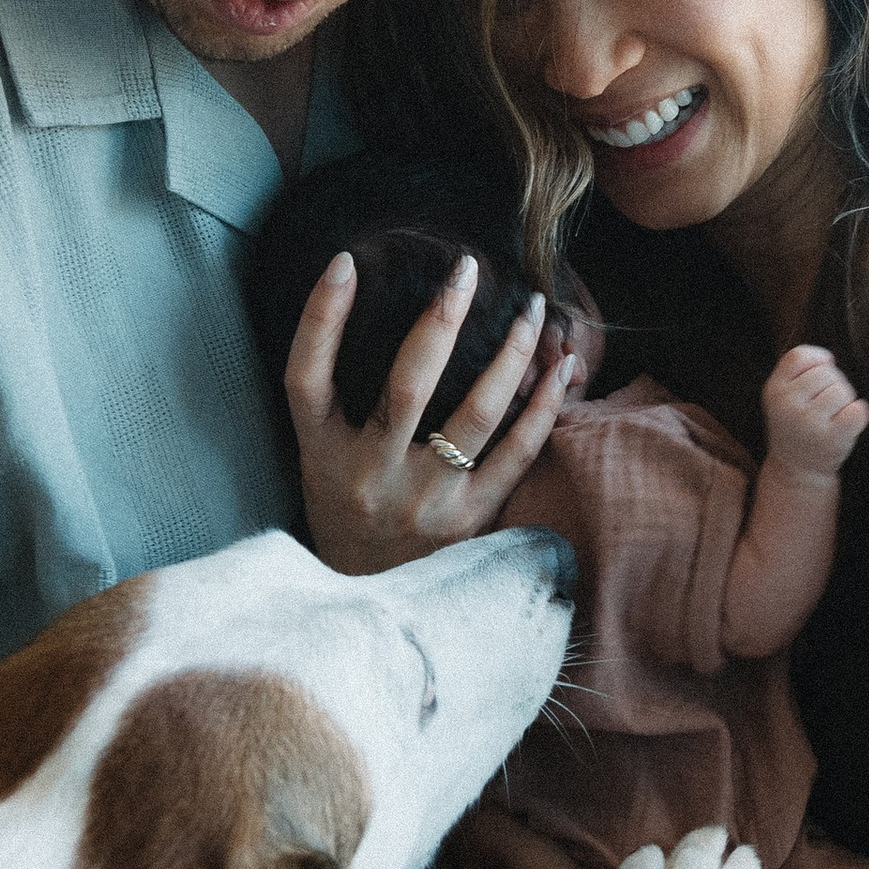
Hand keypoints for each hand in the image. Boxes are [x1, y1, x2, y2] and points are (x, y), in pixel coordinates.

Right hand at [285, 251, 577, 575]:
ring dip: (511, 353)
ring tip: (534, 308)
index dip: (321, 317)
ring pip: (476, 413)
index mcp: (321, 454)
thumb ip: (338, 400)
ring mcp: (424, 500)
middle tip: (467, 269)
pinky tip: (561, 367)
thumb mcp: (320, 461)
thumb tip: (365, 302)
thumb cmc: (347, 513)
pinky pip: (518, 454)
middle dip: (441, 319)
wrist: (368, 607)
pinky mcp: (471, 523)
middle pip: (406, 384)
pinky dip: (543, 407)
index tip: (345, 260)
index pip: (307, 375)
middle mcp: (369, 475)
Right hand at [759, 343, 868, 485]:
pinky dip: (860, 414)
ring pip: (843, 391)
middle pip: (826, 372)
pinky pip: (858, 410)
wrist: (797, 469)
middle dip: (833, 384)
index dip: (817, 360)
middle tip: (825, 406)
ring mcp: (808, 423)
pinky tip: (847, 424)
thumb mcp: (783, 395)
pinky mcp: (830, 439)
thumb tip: (828, 360)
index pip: (799, 356)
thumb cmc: (797, 424)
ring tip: (833, 417)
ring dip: (845, 401)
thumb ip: (799, 370)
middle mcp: (786, 405)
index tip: (820, 375)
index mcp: (773, 390)